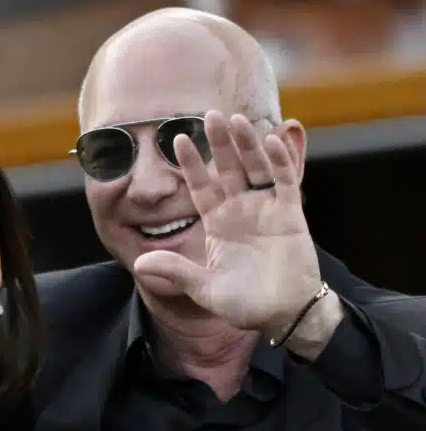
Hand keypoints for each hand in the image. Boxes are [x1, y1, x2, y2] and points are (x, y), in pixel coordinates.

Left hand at [133, 111, 322, 334]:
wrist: (281, 316)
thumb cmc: (243, 304)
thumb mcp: (203, 288)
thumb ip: (176, 271)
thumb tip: (139, 264)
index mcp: (217, 224)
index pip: (200, 186)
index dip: (190, 164)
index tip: (177, 139)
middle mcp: (240, 211)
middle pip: (227, 169)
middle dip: (219, 143)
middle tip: (209, 114)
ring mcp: (265, 210)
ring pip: (255, 168)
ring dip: (247, 144)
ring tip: (236, 119)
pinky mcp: (290, 215)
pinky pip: (284, 182)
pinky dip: (279, 161)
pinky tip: (270, 140)